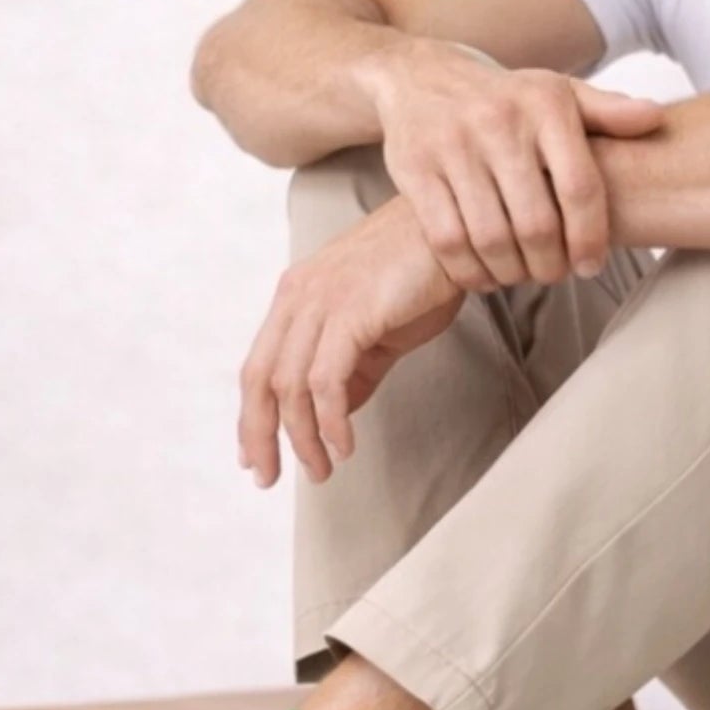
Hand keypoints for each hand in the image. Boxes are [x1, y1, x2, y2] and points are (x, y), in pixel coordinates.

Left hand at [238, 194, 465, 487]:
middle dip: (260, 436)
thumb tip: (336, 414)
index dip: (251, 416)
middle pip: (260, 379)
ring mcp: (321, 301)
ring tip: (321, 470)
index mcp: (297, 296)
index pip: (258, 366)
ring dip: (304, 438)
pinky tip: (344, 445)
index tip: (254, 457)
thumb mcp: (376, 328)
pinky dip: (331, 421)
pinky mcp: (351, 312)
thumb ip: (353, 368)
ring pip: (291, 386)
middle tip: (269, 478)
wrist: (458, 232)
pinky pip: (326, 381)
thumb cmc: (422, 274)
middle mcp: (298, 296)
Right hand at [366, 45, 667, 291]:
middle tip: (554, 274)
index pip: (580, 188)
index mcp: (545, 104)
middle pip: (536, 224)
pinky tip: (483, 274)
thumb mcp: (557, 93)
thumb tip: (656, 119)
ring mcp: (453, 146)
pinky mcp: (416, 170)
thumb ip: (608, 111)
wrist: (420, 75)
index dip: (591, 238)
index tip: (591, 265)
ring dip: (511, 272)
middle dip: (550, 265)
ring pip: (492, 238)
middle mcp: (499, 122)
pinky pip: (448, 239)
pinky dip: (469, 269)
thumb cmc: (504, 96)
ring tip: (521, 274)